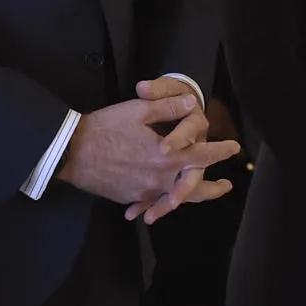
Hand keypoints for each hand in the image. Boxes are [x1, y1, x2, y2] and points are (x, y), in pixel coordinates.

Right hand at [58, 86, 238, 214]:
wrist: (71, 152)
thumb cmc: (104, 127)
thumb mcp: (137, 110)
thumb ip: (167, 107)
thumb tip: (191, 103)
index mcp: (167, 157)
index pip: (203, 155)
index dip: (221, 151)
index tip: (234, 147)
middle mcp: (160, 179)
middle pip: (195, 189)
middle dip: (213, 188)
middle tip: (226, 186)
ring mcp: (144, 191)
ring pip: (174, 200)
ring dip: (189, 197)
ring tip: (193, 195)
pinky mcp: (128, 197)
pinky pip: (150, 202)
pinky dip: (158, 202)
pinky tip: (158, 202)